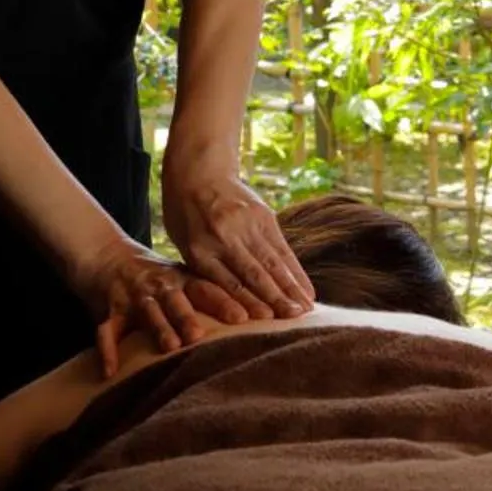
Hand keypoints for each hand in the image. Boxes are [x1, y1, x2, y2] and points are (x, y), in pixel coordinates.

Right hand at [69, 232, 252, 377]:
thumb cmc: (157, 278)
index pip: (210, 289)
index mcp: (183, 279)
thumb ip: (211, 296)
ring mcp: (135, 295)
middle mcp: (162, 285)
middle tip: (205, 334)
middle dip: (191, 316)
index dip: (231, 302)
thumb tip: (263, 312)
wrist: (107, 255)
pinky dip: (107, 350)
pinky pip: (107, 330)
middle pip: (179, 300)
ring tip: (170, 347)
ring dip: (160, 328)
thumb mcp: (182, 280)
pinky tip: (110, 371)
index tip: (256, 314)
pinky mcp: (110, 308)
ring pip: (149, 311)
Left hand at [162, 155, 316, 320]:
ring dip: (291, 286)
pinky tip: (306, 288)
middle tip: (296, 319)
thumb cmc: (185, 216)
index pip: (227, 281)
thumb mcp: (185, 245)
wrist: (198, 171)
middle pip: (254, 272)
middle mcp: (226, 237)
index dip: (248, 301)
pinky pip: (282, 247)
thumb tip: (232, 305)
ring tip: (306, 308)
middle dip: (277, 297)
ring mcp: (247, 224)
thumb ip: (207, 271)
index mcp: (200, 249)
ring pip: (273, 261)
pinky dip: (295, 270)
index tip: (266, 318)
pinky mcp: (264, 215)